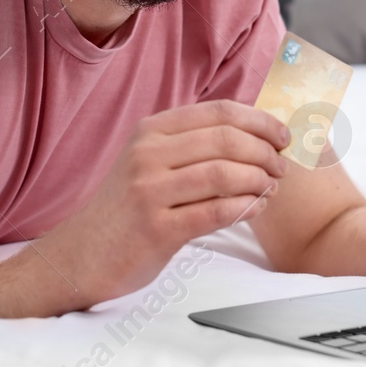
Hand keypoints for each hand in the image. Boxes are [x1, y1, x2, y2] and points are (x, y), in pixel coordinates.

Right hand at [39, 100, 290, 306]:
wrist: (82, 254)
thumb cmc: (126, 209)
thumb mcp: (149, 163)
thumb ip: (191, 146)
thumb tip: (254, 135)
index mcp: (150, 131)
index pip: (218, 112)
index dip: (259, 120)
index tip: (282, 135)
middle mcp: (147, 154)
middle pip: (226, 140)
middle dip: (265, 152)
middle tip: (282, 167)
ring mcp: (149, 191)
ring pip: (223, 174)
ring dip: (258, 181)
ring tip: (271, 189)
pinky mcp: (156, 228)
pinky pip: (214, 212)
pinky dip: (244, 208)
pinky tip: (256, 208)